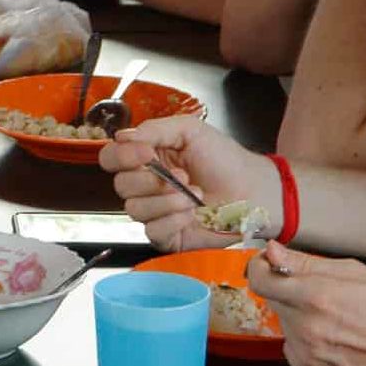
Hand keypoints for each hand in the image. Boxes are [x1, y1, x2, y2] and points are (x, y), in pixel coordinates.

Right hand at [103, 117, 277, 245]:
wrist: (254, 190)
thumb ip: (154, 129)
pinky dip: (172, 221)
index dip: (122, 157)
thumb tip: (122, 137)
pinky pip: (152, 231)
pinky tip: (191, 214)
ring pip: (135, 210)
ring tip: (194, 195)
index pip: (111, 158)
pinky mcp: (167, 236)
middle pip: (120, 186)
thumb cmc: (226, 160)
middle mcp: (146, 186)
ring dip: (166, 201)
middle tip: (183, 176)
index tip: (147, 154)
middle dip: (151, 181)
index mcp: (146, 158)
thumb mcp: (190, 131)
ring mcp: (155, 213)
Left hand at [243, 245, 365, 365]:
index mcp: (314, 297)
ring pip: (287, 329)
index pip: (260, 280)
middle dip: (292, 295)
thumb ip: (306, 263)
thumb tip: (271, 252)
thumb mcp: (354, 273)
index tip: (269, 266)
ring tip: (338, 325)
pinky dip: (308, 347)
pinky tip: (337, 346)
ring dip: (301, 322)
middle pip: (275, 303)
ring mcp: (306, 357)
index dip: (261, 269)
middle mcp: (305, 329)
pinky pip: (295, 354)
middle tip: (325, 299)